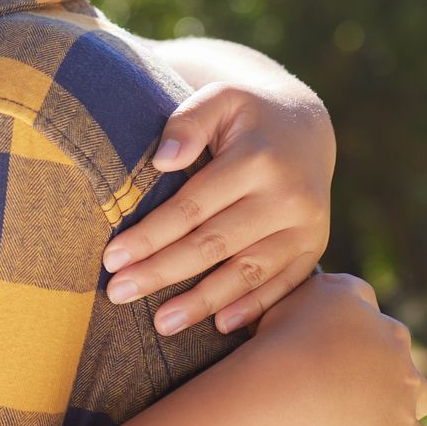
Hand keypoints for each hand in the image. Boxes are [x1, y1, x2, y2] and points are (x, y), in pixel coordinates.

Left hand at [103, 81, 333, 336]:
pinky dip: (252, 307)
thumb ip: (188, 122)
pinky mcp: (315, 247)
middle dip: (161, 272)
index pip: (192, 207)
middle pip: (213, 245)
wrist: (305, 126)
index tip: (111, 259)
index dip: (150, 235)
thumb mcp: (220, 99)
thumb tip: (163, 161)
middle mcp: (288, 197)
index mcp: (258, 159)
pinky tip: (219, 326)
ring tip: (160, 323)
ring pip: (246, 272)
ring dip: (202, 301)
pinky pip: (283, 284)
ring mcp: (306, 226)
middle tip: (118, 294)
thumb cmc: (245, 115)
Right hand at [253, 273, 426, 425]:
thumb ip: (339, 291)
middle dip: (400, 398)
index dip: (376, 350)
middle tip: (368, 409)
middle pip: (414, 388)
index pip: (392, 338)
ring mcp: (402, 420)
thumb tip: (345, 293)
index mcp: (387, 333)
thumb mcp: (316, 291)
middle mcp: (403, 374)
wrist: (290, 386)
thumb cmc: (290, 335)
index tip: (353, 360)